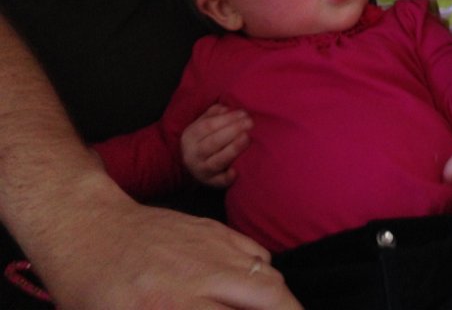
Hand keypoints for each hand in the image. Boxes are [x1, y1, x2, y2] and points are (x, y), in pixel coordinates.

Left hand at [25, 175, 301, 309]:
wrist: (90, 229)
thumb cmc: (94, 288)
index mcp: (171, 305)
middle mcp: (199, 275)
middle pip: (269, 296)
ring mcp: (210, 246)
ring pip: (269, 273)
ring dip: (281, 299)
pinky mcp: (213, 229)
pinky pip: (256, 252)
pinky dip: (266, 273)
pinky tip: (256, 288)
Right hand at [181, 104, 252, 186]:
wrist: (194, 165)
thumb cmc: (204, 139)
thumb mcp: (203, 124)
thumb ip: (214, 114)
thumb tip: (226, 109)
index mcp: (190, 136)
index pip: (207, 126)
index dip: (226, 119)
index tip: (244, 113)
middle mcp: (192, 155)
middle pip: (212, 143)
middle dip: (232, 131)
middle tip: (250, 123)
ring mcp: (201, 170)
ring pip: (216, 162)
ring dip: (232, 150)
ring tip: (247, 138)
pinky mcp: (210, 183)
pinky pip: (219, 182)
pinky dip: (227, 178)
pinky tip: (236, 171)